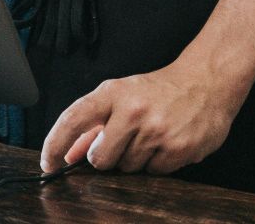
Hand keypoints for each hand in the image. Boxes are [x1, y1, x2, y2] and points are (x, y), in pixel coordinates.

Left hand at [41, 58, 247, 175]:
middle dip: (106, 157)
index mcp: (112, 93)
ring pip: (127, 168)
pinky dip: (157, 163)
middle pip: (100, 158)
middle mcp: (132, 111)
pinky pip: (154, 172)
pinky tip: (166, 143)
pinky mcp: (179, 148)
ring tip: (150, 136)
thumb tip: (68, 155)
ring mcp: (157, 131)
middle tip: (123, 141)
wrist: (206, 81)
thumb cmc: (157, 90)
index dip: (55, 144)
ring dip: (134, 159)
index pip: (73, 120)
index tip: (48, 162)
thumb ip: (92, 126)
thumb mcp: (120, 97)